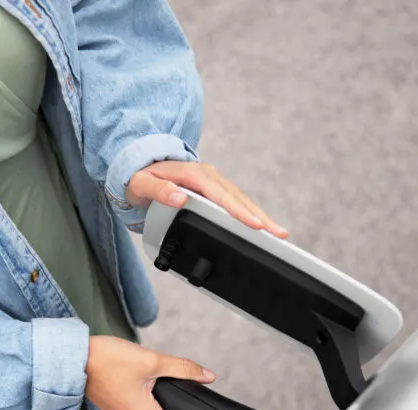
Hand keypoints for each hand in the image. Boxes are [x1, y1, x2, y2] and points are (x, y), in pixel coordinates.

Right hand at [85, 336, 215, 409]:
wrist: (74, 358)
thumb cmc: (108, 360)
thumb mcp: (152, 360)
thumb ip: (183, 368)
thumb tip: (208, 376)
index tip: (191, 408)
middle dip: (169, 404)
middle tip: (164, 380)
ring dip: (152, 399)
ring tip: (144, 377)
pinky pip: (134, 409)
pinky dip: (138, 397)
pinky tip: (131, 379)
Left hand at [127, 161, 287, 237]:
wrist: (139, 168)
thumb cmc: (139, 178)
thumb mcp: (141, 184)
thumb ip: (159, 191)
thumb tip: (180, 198)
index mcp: (193, 174)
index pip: (220, 195)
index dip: (238, 211)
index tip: (254, 224)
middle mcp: (208, 176)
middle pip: (238, 199)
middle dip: (260, 217)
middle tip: (278, 234)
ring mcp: (213, 183)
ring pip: (241, 201)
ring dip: (260, 216)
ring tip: (278, 233)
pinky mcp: (215, 190)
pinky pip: (235, 202)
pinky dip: (250, 214)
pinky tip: (262, 226)